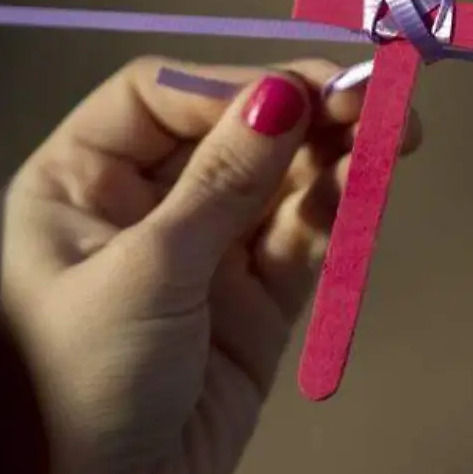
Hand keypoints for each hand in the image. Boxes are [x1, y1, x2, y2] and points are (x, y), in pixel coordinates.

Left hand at [0, 57, 420, 473]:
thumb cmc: (78, 387)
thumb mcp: (145, 270)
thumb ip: (221, 181)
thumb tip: (279, 95)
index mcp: (80, 182)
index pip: (161, 97)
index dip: (230, 86)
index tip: (296, 92)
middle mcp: (142, 208)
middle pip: (232, 134)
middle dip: (301, 113)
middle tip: (372, 97)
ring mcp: (204, 257)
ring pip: (278, 184)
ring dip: (335, 155)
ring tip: (394, 131)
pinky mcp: (253, 305)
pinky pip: (301, 242)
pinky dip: (338, 211)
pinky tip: (370, 182)